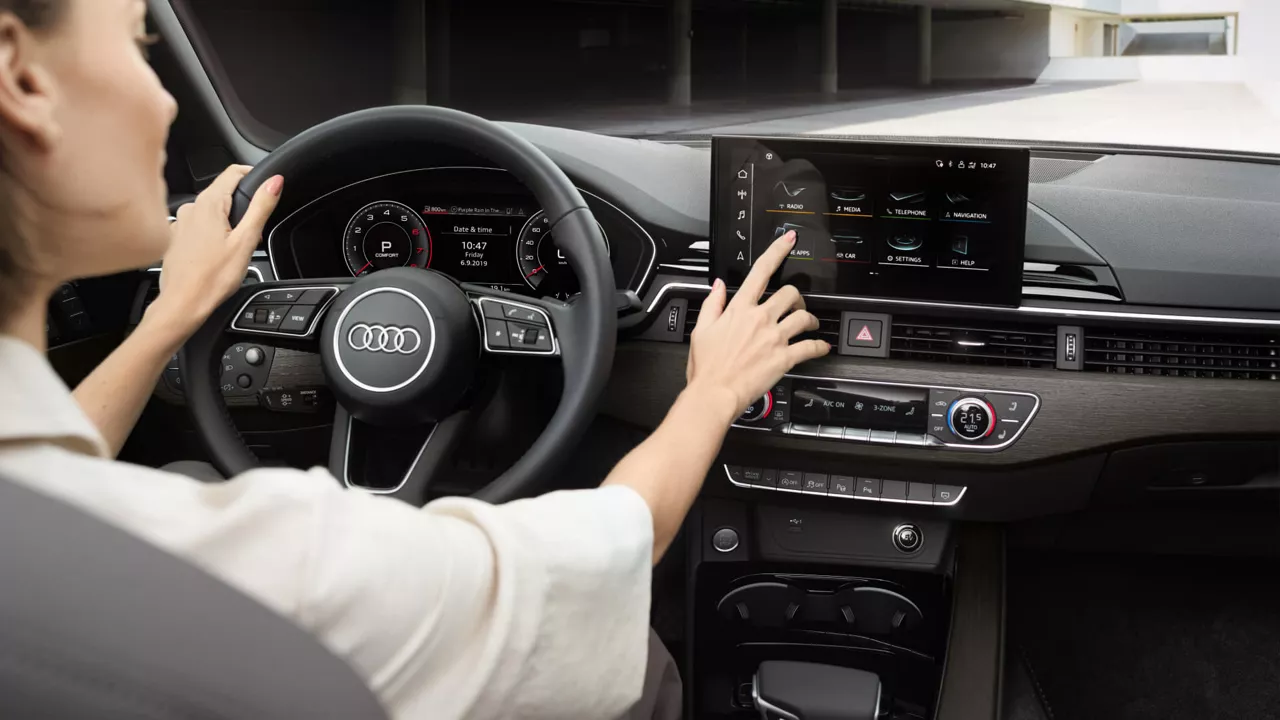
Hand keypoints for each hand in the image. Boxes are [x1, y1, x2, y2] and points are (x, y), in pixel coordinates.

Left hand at [146, 166, 283, 343]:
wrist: (183, 303)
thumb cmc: (212, 278)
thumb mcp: (246, 241)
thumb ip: (261, 207)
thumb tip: (274, 181)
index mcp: (208, 204)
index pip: (233, 172)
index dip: (252, 175)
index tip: (264, 185)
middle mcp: (190, 208)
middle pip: (222, 193)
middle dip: (241, 207)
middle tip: (253, 232)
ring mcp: (180, 222)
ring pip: (210, 211)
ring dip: (226, 222)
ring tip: (235, 248)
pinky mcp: (175, 236)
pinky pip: (198, 226)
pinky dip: (211, 233)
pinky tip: (216, 255)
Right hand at [684, 231, 830, 421]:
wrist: (714, 394)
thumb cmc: (706, 367)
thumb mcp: (702, 330)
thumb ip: (713, 303)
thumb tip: (718, 285)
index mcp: (739, 309)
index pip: (761, 271)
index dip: (777, 251)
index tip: (788, 240)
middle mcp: (760, 319)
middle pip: (790, 294)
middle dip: (797, 298)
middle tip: (798, 306)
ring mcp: (774, 337)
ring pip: (803, 317)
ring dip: (811, 320)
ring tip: (812, 326)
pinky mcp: (784, 358)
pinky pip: (809, 347)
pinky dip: (819, 346)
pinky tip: (821, 348)